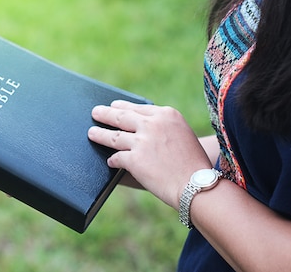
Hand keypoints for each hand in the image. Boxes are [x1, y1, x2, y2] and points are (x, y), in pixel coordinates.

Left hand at [88, 100, 211, 209]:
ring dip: (100, 134)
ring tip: (92, 133)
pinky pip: (117, 157)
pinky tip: (110, 161)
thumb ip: (163, 127)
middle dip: (105, 114)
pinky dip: (112, 160)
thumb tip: (140, 127)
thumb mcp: (182, 134)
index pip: (138, 108)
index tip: (114, 106)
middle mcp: (153, 124)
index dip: (123, 107)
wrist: (198, 185)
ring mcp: (142, 141)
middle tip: (95, 112)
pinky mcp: (134, 159)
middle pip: (121, 116)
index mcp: (166, 114)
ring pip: (113, 135)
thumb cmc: (193, 163)